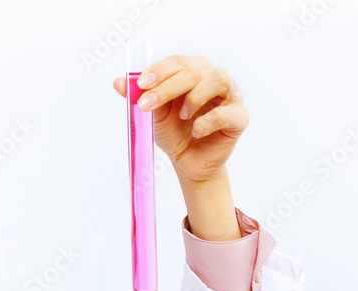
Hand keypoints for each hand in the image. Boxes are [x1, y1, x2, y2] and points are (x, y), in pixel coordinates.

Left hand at [112, 55, 248, 185]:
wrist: (188, 162)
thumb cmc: (174, 132)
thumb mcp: (152, 115)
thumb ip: (139, 97)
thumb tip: (118, 82)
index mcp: (194, 72)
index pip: (178, 62)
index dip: (159, 70)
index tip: (140, 84)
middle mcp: (214, 78)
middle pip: (195, 69)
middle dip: (167, 86)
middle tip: (146, 105)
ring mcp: (231, 96)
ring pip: (219, 78)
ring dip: (194, 96)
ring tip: (182, 115)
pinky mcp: (239, 117)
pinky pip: (226, 112)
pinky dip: (206, 122)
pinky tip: (195, 132)